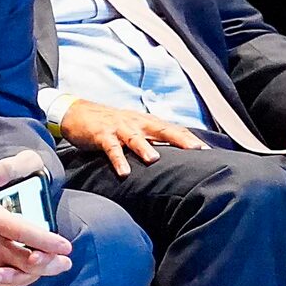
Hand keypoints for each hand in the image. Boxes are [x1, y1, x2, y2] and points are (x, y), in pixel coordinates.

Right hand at [0, 155, 73, 285]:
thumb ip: (3, 171)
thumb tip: (26, 166)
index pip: (27, 234)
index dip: (50, 242)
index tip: (65, 245)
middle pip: (25, 264)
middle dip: (48, 265)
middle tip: (63, 262)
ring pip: (10, 279)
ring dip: (28, 277)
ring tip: (40, 270)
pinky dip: (0, 284)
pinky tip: (9, 278)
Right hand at [59, 98, 206, 177]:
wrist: (76, 112)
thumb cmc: (109, 124)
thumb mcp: (133, 128)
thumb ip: (151, 139)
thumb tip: (172, 157)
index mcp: (146, 122)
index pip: (173, 129)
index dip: (190, 139)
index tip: (208, 151)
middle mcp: (136, 123)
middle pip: (162, 130)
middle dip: (180, 139)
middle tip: (196, 150)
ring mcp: (119, 128)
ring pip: (135, 138)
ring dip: (145, 148)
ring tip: (154, 159)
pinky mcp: (102, 135)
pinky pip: (111, 148)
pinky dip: (118, 160)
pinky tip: (124, 172)